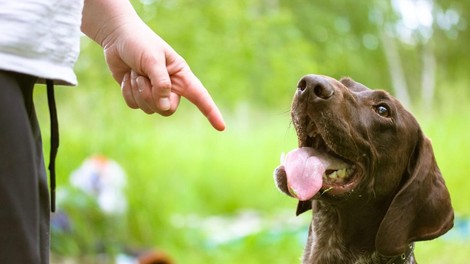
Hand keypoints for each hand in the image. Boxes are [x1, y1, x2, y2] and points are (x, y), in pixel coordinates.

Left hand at [105, 21, 224, 130]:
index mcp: (181, 75)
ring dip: (137, 90)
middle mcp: (170, 86)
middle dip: (152, 97)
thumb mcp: (152, 60)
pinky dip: (127, 92)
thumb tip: (164, 107)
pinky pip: (134, 105)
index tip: (221, 127)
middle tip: (143, 78)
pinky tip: (127, 77)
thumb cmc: (139, 43)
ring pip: (149, 108)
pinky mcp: (138, 94)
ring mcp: (154, 92)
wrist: (117, 36)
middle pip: (167, 110)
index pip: (200, 96)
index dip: (211, 112)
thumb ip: (161, 83)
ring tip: (134, 72)